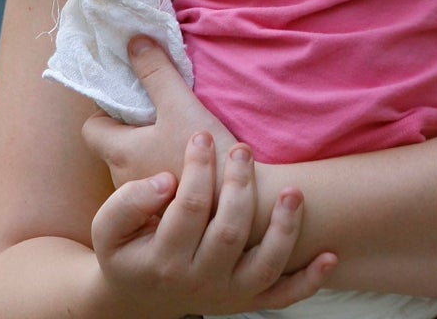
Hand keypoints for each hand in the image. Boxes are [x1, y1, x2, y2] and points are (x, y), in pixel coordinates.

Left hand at [84, 36, 239, 187]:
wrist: (244, 201)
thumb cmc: (207, 152)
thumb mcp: (180, 104)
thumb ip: (155, 72)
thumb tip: (134, 41)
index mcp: (120, 153)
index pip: (91, 129)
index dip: (106, 113)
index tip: (131, 103)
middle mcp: (123, 180)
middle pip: (114, 147)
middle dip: (130, 130)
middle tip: (158, 115)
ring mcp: (145, 200)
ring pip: (135, 167)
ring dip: (149, 152)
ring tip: (178, 137)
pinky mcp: (165, 212)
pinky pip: (154, 186)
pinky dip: (164, 171)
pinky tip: (188, 163)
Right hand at [90, 132, 336, 316]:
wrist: (138, 297)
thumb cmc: (125, 250)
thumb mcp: (107, 228)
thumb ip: (128, 201)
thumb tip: (165, 180)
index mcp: (164, 260)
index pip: (188, 208)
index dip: (198, 169)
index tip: (201, 138)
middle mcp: (200, 281)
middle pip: (229, 232)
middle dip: (240, 186)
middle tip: (242, 149)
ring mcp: (229, 294)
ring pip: (264, 265)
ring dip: (284, 229)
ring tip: (295, 191)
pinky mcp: (249, 299)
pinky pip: (284, 296)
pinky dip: (309, 279)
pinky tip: (329, 256)